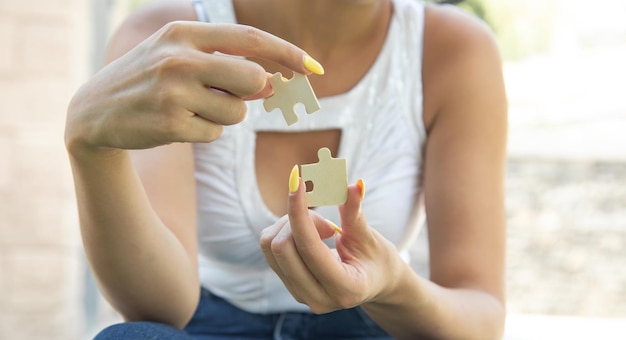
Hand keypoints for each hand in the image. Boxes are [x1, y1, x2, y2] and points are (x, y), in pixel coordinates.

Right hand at [65, 22, 316, 152]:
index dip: (287, 52)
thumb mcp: (180, 58)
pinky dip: (205, 133)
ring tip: (189, 108)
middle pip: (252, 79)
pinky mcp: (170, 124)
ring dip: (223, 116)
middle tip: (228, 94)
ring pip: (236, 112)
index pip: (250, 37)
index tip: (315, 68)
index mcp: (183, 33)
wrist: (94, 112)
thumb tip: (270, 84)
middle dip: (251, 93)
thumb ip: (225, 65)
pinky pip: (215, 134)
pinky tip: (178, 125)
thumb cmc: (148, 80)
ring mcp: (173, 92)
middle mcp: (179, 57)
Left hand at [260, 169, 403, 313]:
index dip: (299, 211)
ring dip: (289, 224)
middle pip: (282, 247)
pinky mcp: (289, 284)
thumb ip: (356, 215)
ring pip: (270, 246)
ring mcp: (300, 294)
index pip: (309, 247)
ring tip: (319, 227)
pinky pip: (268, 249)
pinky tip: (309, 234)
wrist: (374, 283)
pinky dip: (284, 230)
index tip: (296, 181)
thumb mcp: (371, 238)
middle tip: (323, 219)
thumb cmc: (376, 259)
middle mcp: (318, 298)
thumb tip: (353, 186)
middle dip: (296, 219)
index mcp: (344, 288)